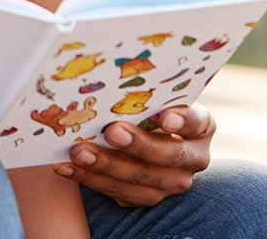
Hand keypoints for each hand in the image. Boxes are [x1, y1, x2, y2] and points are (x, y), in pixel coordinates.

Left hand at [53, 104, 214, 206]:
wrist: (143, 135)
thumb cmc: (147, 104)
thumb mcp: (153, 95)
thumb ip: (145, 90)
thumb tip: (116, 71)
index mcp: (201, 126)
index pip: (197, 123)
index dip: (183, 120)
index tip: (164, 116)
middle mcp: (193, 158)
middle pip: (169, 156)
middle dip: (138, 145)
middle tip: (111, 131)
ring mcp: (171, 182)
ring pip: (141, 181)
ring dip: (106, 166)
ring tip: (79, 152)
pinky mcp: (146, 196)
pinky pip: (118, 193)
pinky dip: (89, 179)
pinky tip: (66, 167)